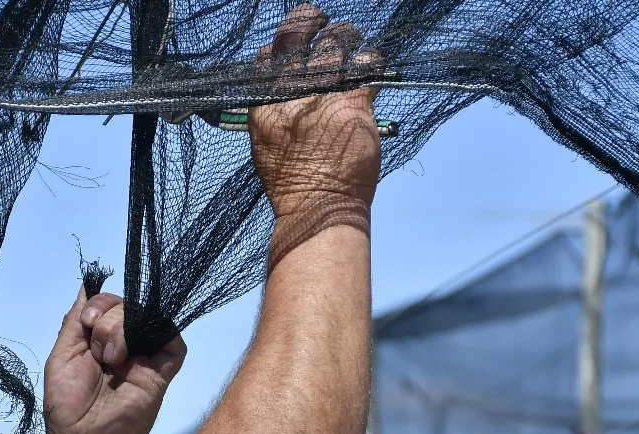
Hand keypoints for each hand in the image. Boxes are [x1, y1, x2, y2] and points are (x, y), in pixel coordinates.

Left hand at [31, 289, 185, 433]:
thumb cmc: (67, 405)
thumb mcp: (62, 354)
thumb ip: (75, 321)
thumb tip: (87, 285)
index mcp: (102, 339)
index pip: (111, 303)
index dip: (101, 302)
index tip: (88, 321)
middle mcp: (127, 344)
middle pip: (130, 305)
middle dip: (109, 316)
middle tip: (98, 348)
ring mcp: (146, 357)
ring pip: (150, 316)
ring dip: (124, 327)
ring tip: (110, 356)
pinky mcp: (163, 372)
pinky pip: (174, 341)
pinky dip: (157, 334)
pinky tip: (129, 355)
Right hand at [249, 5, 381, 231]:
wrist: (317, 208)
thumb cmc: (292, 184)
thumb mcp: (266, 145)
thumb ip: (270, 113)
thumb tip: (275, 89)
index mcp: (266, 102)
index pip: (267, 55)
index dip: (280, 44)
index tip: (291, 44)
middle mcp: (292, 91)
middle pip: (297, 36)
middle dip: (308, 22)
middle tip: (322, 21)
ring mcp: (324, 93)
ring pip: (336, 42)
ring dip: (344, 36)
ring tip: (350, 39)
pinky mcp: (354, 101)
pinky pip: (367, 64)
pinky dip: (371, 60)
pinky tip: (372, 63)